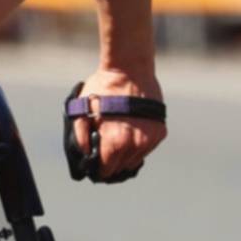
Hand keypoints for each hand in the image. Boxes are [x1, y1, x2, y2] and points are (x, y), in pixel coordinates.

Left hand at [70, 66, 166, 180]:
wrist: (129, 69)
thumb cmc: (103, 90)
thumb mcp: (82, 113)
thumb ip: (81, 139)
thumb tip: (85, 159)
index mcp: (115, 143)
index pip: (106, 172)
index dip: (98, 170)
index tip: (95, 165)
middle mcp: (135, 145)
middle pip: (121, 169)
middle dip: (111, 164)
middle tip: (104, 154)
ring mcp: (150, 139)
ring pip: (135, 160)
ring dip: (125, 156)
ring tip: (116, 141)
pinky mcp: (160, 131)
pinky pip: (147, 148)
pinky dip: (138, 145)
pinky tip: (129, 132)